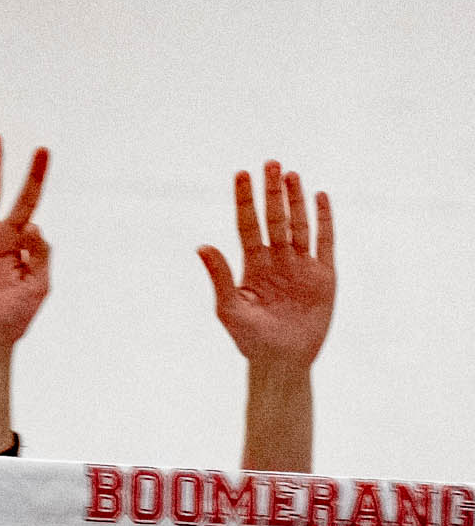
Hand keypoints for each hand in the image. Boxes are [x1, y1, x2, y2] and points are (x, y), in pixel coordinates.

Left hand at [199, 164, 334, 369]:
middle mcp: (277, 261)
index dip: (244, 200)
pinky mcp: (323, 275)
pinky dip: (324, 219)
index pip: (248, 226)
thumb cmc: (252, 341)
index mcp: (253, 267)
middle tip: (270, 163)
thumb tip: (201, 245)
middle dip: (271, 192)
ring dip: (295, 200)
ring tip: (290, 174)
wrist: (283, 363)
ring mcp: (301, 266)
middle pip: (274, 219)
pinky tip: (320, 196)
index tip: (241, 174)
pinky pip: (325, 241)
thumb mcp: (231, 310)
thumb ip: (218, 277)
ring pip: (298, 224)